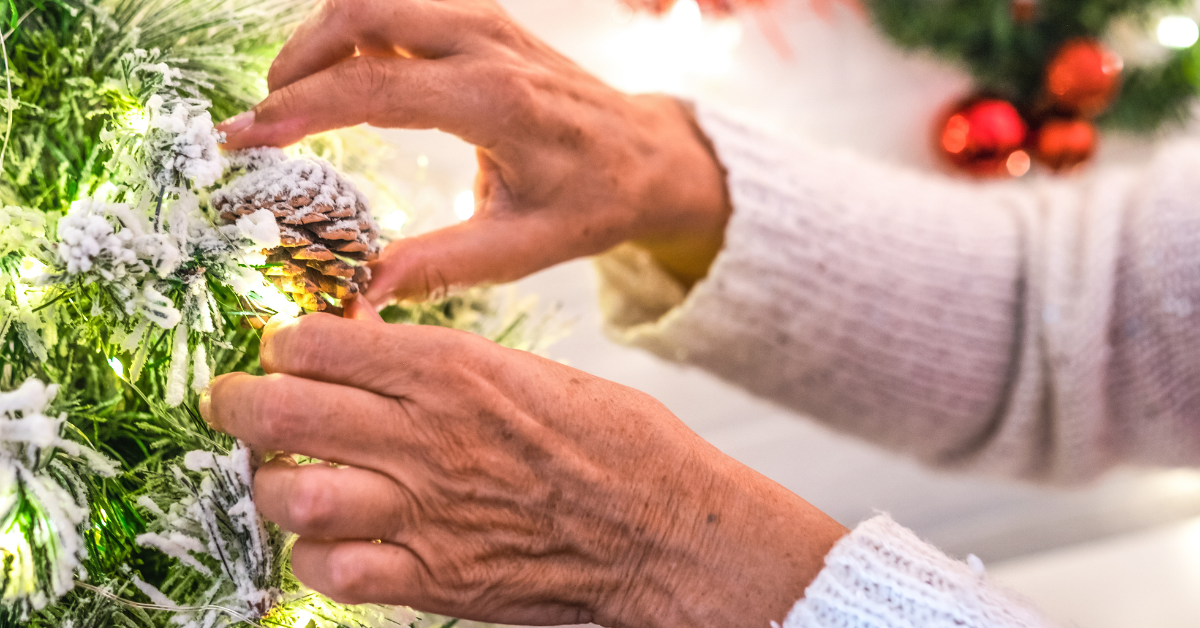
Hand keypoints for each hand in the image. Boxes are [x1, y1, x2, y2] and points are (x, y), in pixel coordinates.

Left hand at [200, 314, 846, 627]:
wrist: (665, 527)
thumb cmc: (612, 442)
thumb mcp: (530, 373)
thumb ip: (446, 369)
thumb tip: (375, 360)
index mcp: (453, 368)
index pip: (317, 341)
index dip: (282, 344)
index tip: (281, 353)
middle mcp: (426, 434)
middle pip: (280, 411)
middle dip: (236, 404)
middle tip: (231, 403)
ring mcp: (425, 510)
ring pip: (289, 495)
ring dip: (271, 487)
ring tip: (281, 479)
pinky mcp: (433, 577)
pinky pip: (330, 572)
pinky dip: (314, 557)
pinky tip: (331, 544)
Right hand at [218, 0, 731, 295]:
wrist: (648, 155)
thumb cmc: (592, 203)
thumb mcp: (523, 248)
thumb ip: (439, 266)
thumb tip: (360, 294)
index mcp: (498, 103)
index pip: (374, 89)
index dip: (298, 110)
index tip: (245, 137)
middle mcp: (488, 46)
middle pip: (362, 16)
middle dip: (297, 61)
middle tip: (261, 119)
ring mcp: (487, 24)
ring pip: (377, 1)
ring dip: (321, 41)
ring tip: (289, 101)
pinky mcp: (483, 22)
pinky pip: (401, 8)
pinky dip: (357, 33)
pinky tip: (340, 80)